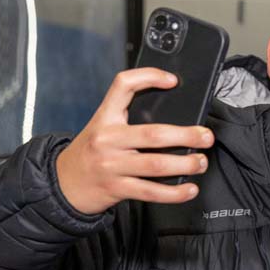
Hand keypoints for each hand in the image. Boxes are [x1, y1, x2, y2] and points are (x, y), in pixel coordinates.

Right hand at [55, 68, 214, 214]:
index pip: (123, 86)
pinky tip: (189, 189)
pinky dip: (175, 193)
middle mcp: (107, 139)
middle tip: (206, 137)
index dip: (149, 77)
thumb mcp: (102, 128)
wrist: (62, 184)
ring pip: (156, 165)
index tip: (173, 81)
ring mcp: (111, 165)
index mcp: (105, 118)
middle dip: (186, 135)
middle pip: (153, 134)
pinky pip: (151, 192)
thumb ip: (128, 120)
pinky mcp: (117, 189)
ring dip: (186, 164)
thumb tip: (175, 119)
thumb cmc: (90, 153)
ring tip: (201, 162)